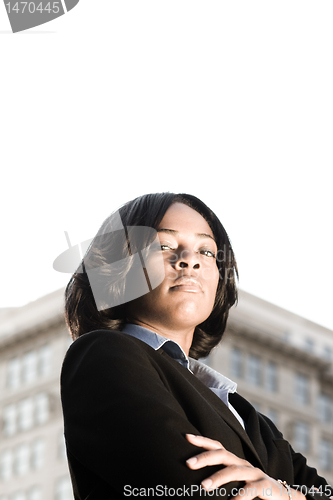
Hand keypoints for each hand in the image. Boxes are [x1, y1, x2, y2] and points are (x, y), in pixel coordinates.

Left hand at [185, 434, 305, 499]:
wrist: (284, 498)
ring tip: (203, 486)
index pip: (217, 446)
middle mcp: (243, 464)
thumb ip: (221, 481)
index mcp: (235, 462)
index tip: (186, 437)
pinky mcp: (266, 486)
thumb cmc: (254, 491)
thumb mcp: (237, 483)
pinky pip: (252, 489)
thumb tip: (197, 483)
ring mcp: (255, 474)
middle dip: (205, 457)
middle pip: (223, 454)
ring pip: (235, 471)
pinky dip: (241, 496)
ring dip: (218, 477)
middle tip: (188, 464)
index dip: (203, 441)